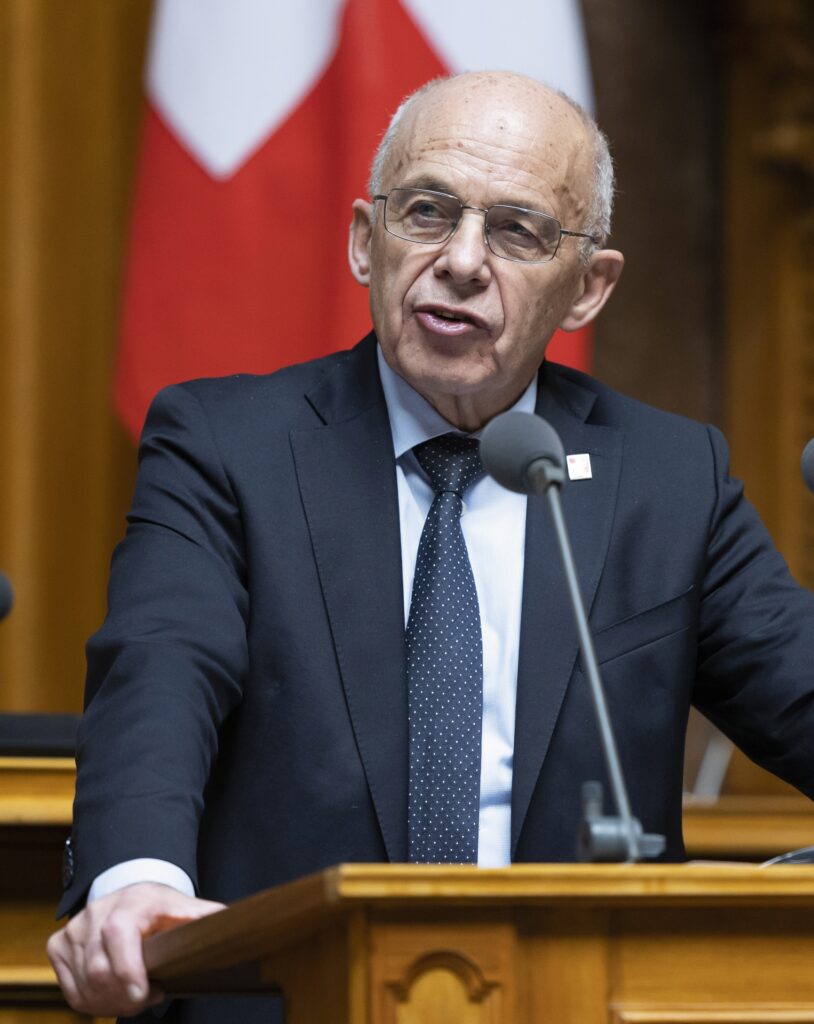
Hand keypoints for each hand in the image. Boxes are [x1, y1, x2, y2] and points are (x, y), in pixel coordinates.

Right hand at [47, 881, 224, 1016]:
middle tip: (150, 999)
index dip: (128, 968)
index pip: (118, 933)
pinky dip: (92, 1003)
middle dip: (126, 996)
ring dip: (111, 1003)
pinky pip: (71, 990)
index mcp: (130, 902)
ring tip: (135, 998)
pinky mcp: (59, 944)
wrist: (131, 894)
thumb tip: (232, 924)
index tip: (147, 993)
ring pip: (84, 984)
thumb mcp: (185, 907)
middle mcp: (96, 912)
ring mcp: (75, 928)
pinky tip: (113, 998)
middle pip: (99, 968)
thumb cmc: (160, 906)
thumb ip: (204, 918)